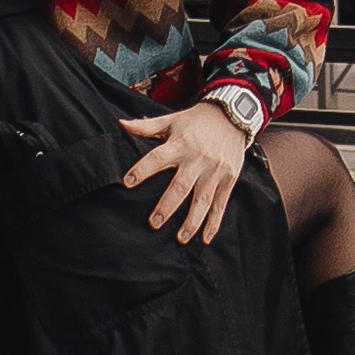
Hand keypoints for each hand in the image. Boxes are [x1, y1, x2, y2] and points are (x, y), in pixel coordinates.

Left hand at [118, 98, 248, 244]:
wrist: (232, 116)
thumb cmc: (196, 121)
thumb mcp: (172, 120)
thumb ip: (147, 126)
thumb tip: (121, 124)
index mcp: (181, 143)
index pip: (157, 158)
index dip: (142, 169)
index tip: (127, 182)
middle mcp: (198, 158)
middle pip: (181, 186)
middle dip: (167, 206)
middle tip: (153, 223)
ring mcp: (215, 171)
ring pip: (202, 200)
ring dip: (191, 221)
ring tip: (180, 238)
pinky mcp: (229, 179)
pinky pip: (220, 204)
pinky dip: (213, 223)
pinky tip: (204, 238)